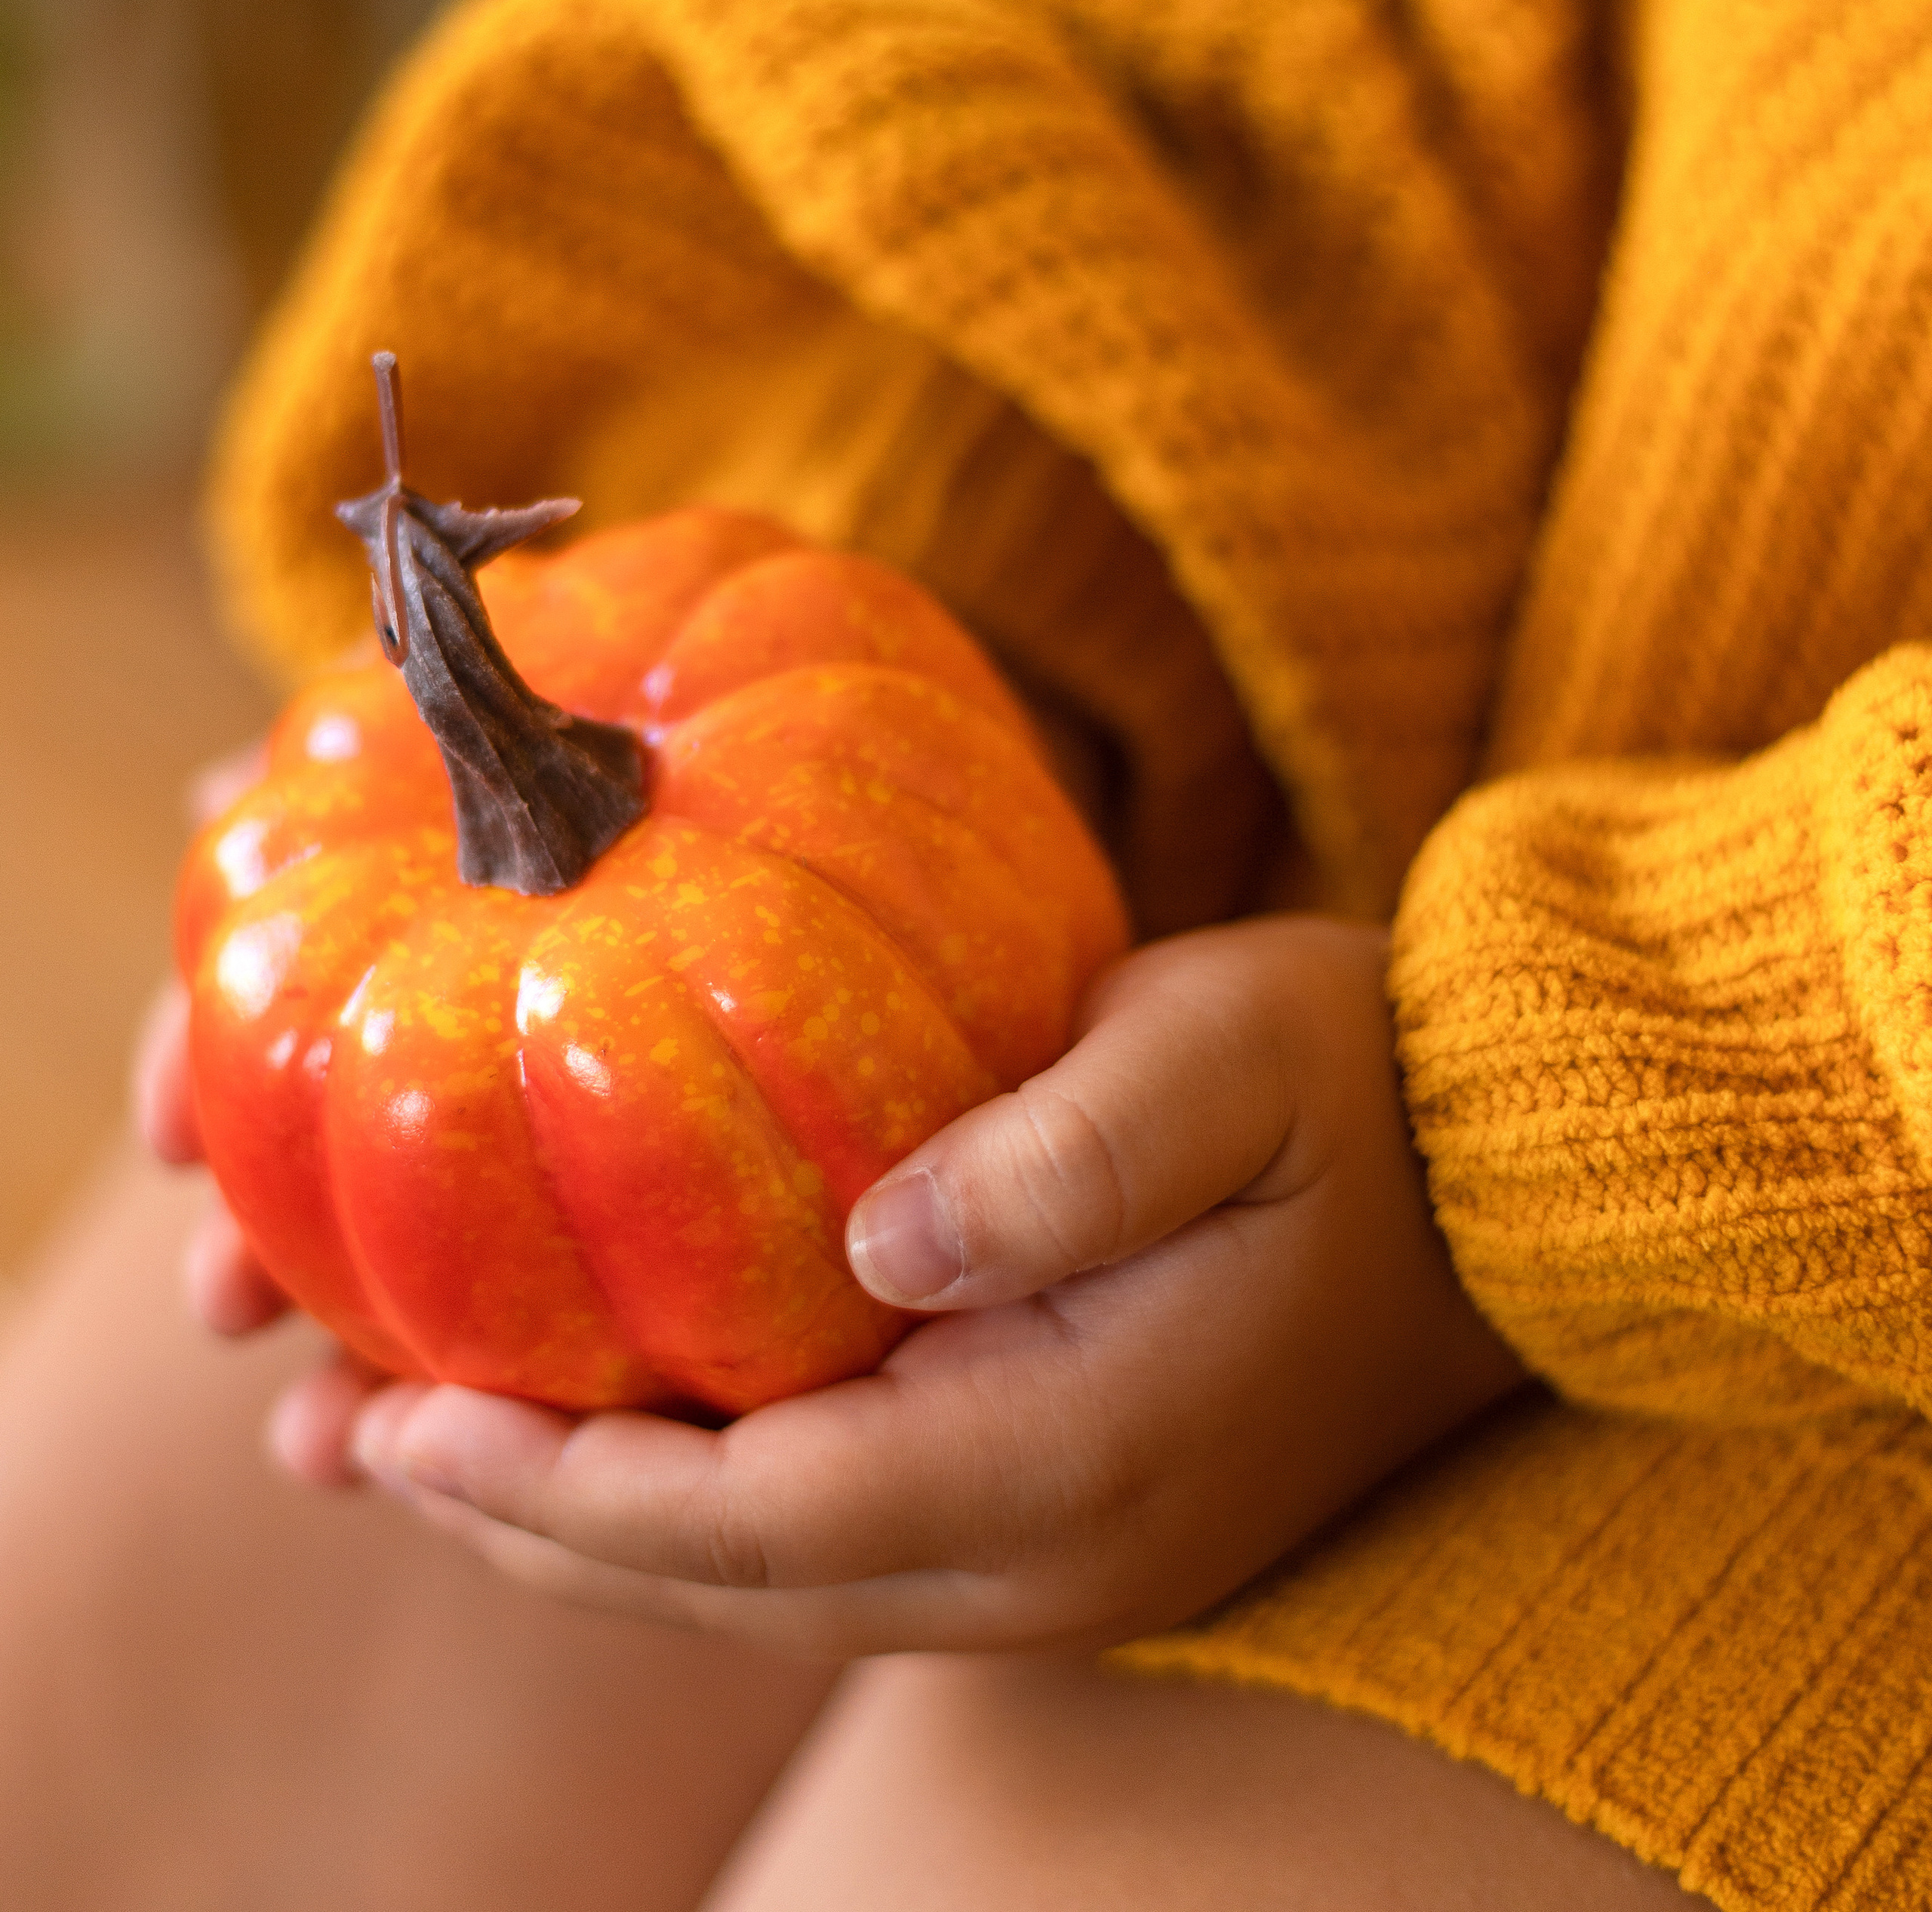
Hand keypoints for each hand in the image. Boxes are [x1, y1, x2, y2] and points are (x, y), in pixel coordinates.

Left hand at [333, 918, 1524, 1653]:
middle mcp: (1047, 1555)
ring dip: (587, 1525)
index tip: (393, 1423)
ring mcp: (1059, 1555)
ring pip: (765, 1575)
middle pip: (727, 1578)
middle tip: (336, 1436)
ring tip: (406, 1446)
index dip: (557, 1489)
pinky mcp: (1060, 1508)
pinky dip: (691, 1497)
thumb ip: (1064, 1149)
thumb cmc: (1360, 1087)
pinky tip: (607, 1420)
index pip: (755, 1515)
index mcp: (1068, 1456)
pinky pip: (826, 1533)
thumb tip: (882, 1233)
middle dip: (524, 1525)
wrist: (1508, 1185)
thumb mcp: (1230, 1060)